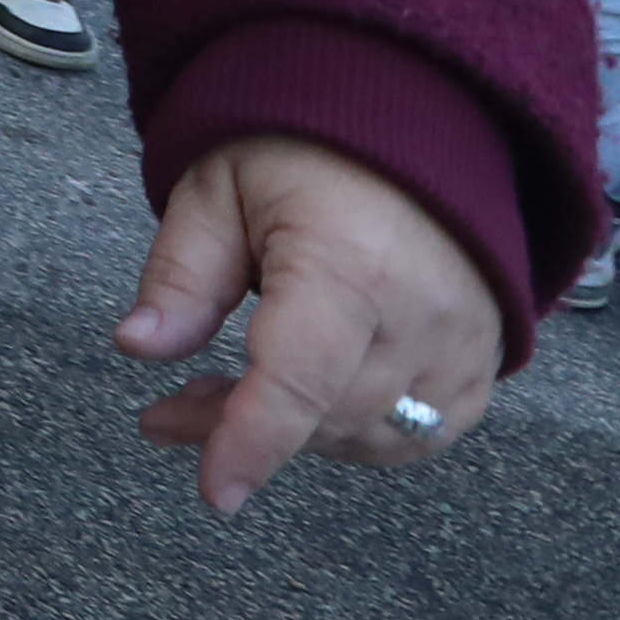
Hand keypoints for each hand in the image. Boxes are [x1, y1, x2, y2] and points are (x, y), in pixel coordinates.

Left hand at [121, 133, 500, 513]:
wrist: (411, 126)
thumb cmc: (302, 152)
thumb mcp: (217, 189)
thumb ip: (181, 274)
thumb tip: (138, 346)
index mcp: (350, 265)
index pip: (299, 380)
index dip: (252, 442)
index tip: (217, 492)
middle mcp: (421, 315)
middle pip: (324, 416)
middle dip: (238, 427)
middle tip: (169, 413)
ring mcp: (464, 345)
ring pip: (369, 436)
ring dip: (292, 435)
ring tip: (223, 399)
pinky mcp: (482, 364)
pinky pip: (417, 434)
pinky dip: (353, 434)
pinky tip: (303, 404)